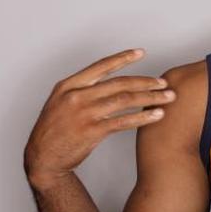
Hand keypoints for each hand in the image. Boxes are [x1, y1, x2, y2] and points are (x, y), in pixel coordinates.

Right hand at [23, 48, 173, 187]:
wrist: (43, 158)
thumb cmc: (54, 130)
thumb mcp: (60, 102)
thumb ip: (82, 90)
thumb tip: (109, 82)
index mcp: (68, 85)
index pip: (100, 66)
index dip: (122, 58)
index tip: (140, 53)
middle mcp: (76, 96)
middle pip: (118, 83)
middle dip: (145, 82)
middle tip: (163, 83)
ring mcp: (84, 113)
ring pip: (124, 101)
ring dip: (150, 98)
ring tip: (167, 97)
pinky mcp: (92, 131)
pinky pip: (123, 122)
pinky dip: (142, 118)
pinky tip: (156, 116)